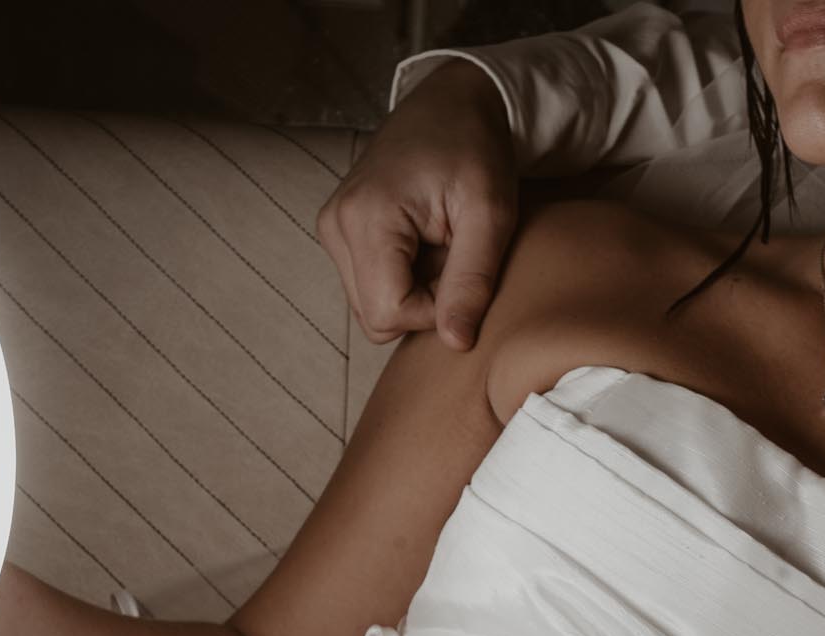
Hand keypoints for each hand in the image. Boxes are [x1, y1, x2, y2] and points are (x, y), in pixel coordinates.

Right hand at [316, 60, 517, 348]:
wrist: (452, 102)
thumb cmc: (475, 149)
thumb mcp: (490, 215)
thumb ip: (472, 281)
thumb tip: (455, 343)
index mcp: (365, 220)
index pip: (389, 314)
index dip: (435, 312)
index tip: (463, 272)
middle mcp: (336, 226)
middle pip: (376, 318)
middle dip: (424, 303)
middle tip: (455, 256)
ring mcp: (333, 228)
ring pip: (372, 306)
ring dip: (415, 291)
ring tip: (442, 245)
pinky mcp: (340, 230)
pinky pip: (371, 284)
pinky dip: (404, 277)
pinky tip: (426, 243)